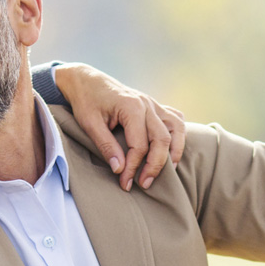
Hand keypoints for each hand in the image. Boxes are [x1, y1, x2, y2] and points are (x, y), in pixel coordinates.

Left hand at [54, 63, 184, 191]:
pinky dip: (178, 135)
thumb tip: (119, 170)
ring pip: (176, 129)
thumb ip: (105, 146)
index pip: (140, 145)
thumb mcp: (89, 124)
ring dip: (174, 152)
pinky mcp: (154, 106)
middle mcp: (147, 104)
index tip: (125, 183)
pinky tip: (172, 150)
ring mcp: (153, 104)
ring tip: (167, 172)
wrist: (86, 80)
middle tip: (144, 184)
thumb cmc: (86, 101)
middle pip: (162, 140)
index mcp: (131, 107)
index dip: (134, 167)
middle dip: (155, 166)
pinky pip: (175, 120)